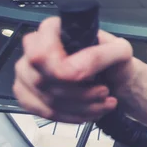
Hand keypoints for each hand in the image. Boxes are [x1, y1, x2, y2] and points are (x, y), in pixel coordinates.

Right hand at [13, 17, 133, 123]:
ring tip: (103, 101)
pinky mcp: (28, 95)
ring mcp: (27, 73)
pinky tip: (91, 111)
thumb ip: (100, 54)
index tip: (93, 78)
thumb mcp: (120, 50)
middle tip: (104, 91)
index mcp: (53, 30)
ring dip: (82, 107)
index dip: (63, 71)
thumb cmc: (113, 61)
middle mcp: (33, 49)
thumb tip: (75, 70)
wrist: (114, 78)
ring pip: (47, 100)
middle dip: (81, 94)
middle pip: (44, 81)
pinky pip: (45, 113)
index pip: (41, 54)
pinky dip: (73, 116)